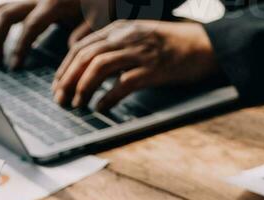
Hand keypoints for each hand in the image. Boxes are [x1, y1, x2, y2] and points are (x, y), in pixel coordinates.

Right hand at [0, 0, 106, 69]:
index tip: (14, 67)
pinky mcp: (26, 2)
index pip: (30, 26)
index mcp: (53, 4)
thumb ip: (84, 33)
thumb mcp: (97, 19)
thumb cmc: (100, 5)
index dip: (19, 47)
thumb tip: (71, 47)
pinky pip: (3, 10)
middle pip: (5, 14)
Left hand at [53, 21, 216, 111]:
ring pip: (98, 67)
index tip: (58, 84)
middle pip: (85, 56)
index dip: (65, 67)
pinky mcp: (153, 70)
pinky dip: (108, 97)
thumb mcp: (140, 38)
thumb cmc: (174, 45)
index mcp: (119, 29)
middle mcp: (125, 38)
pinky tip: (101, 107)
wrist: (205, 45)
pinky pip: (123, 83)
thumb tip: (96, 69)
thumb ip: (118, 48)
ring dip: (82, 87)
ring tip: (76, 104)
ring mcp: (139, 53)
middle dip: (67, 79)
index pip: (82, 47)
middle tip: (60, 98)